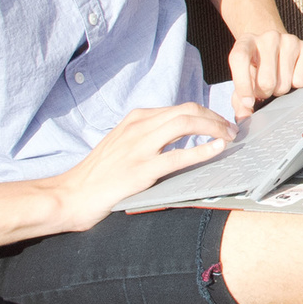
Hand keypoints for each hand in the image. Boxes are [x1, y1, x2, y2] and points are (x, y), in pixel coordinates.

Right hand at [42, 102, 237, 229]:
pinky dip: (202, 151)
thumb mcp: (123, 144)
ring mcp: (139, 147)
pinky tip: (217, 150)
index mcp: (136, 119)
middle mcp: (138, 127)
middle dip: (215, 117)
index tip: (221, 124)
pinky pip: (178, 155)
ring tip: (229, 137)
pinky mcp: (140, 170)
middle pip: (187, 111)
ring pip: (185, 124)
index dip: (207, 114)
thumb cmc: (99, 174)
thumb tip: (179, 136)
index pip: (180, 108)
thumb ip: (148, 136)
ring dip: (213, 128)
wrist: (71, 195)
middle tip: (232, 130)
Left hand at [229, 30, 302, 118]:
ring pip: (285, 83)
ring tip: (279, 82)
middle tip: (266, 89)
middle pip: (266, 81)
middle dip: (266, 93)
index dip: (242, 84)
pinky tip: (292, 76)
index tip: (248, 102)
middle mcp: (268, 37)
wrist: (276, 48)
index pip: (240, 59)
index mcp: (246, 42)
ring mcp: (290, 40)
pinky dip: (297, 86)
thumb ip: (239, 99)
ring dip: (281, 90)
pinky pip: (302, 80)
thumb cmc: (257, 67)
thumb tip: (243, 116)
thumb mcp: (243, 79)